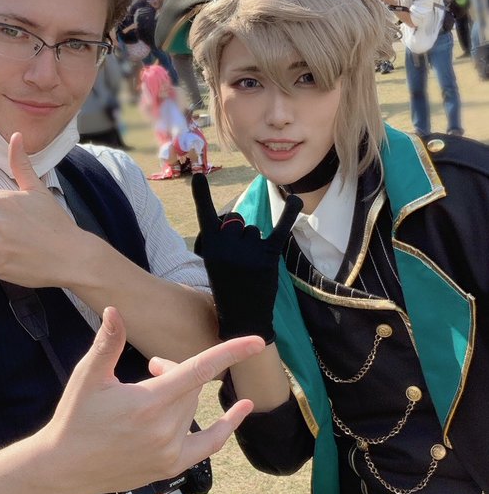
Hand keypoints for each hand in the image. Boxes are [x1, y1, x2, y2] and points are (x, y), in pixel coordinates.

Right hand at [49, 306, 264, 493]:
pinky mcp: (171, 467)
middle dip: (174, 371)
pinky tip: (242, 409)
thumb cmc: (74, 417)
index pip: (199, 370)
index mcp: (147, 402)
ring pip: (193, 410)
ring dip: (182, 396)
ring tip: (151, 394)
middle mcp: (164, 429)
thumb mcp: (88, 377)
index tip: (256, 341)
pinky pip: (209, 444)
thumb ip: (108, 343)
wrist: (63, 467)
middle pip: (191, 388)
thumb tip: (116, 311)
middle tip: (149, 369)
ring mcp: (170, 451)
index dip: (230, 353)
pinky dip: (227, 427)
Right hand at [192, 173, 301, 343]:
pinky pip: (279, 227)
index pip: (205, 214)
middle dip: (239, 234)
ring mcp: (248, 250)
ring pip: (255, 229)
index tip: (198, 176)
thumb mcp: (214, 262)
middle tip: (238, 259)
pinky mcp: (268, 256)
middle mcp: (227, 245)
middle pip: (237, 220)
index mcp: (209, 246)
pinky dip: (288, 212)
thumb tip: (239, 222)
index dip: (201, 195)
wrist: (243, 318)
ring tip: (250, 267)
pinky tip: (294, 198)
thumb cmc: (228, 287)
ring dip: (255, 243)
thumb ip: (224, 239)